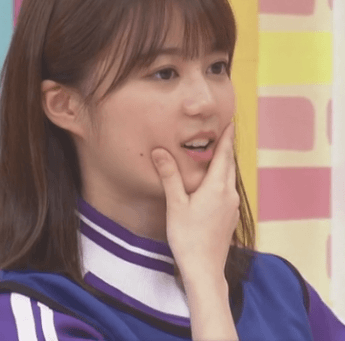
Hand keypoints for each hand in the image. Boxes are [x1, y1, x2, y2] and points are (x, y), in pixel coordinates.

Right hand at [151, 122, 239, 280]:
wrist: (205, 269)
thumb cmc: (188, 237)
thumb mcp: (176, 204)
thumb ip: (170, 176)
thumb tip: (160, 151)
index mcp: (217, 187)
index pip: (224, 155)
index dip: (227, 138)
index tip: (230, 122)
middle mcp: (229, 194)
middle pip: (230, 165)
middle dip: (227, 148)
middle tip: (222, 133)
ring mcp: (232, 207)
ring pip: (231, 178)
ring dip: (226, 164)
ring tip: (218, 154)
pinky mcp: (231, 217)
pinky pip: (229, 190)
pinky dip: (224, 179)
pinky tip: (214, 183)